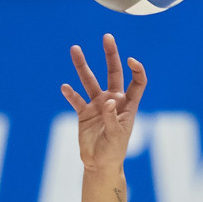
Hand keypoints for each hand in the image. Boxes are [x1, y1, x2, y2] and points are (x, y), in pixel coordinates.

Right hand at [61, 33, 146, 174]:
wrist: (99, 164)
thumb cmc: (114, 151)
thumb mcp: (116, 136)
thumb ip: (112, 118)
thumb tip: (108, 101)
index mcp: (128, 105)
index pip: (137, 82)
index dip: (136, 70)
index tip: (130, 60)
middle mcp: (113, 100)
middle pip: (113, 73)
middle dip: (111, 55)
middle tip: (107, 37)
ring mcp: (97, 105)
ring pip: (90, 81)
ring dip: (82, 66)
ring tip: (74, 49)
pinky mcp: (84, 112)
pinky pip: (76, 99)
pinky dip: (71, 93)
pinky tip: (65, 87)